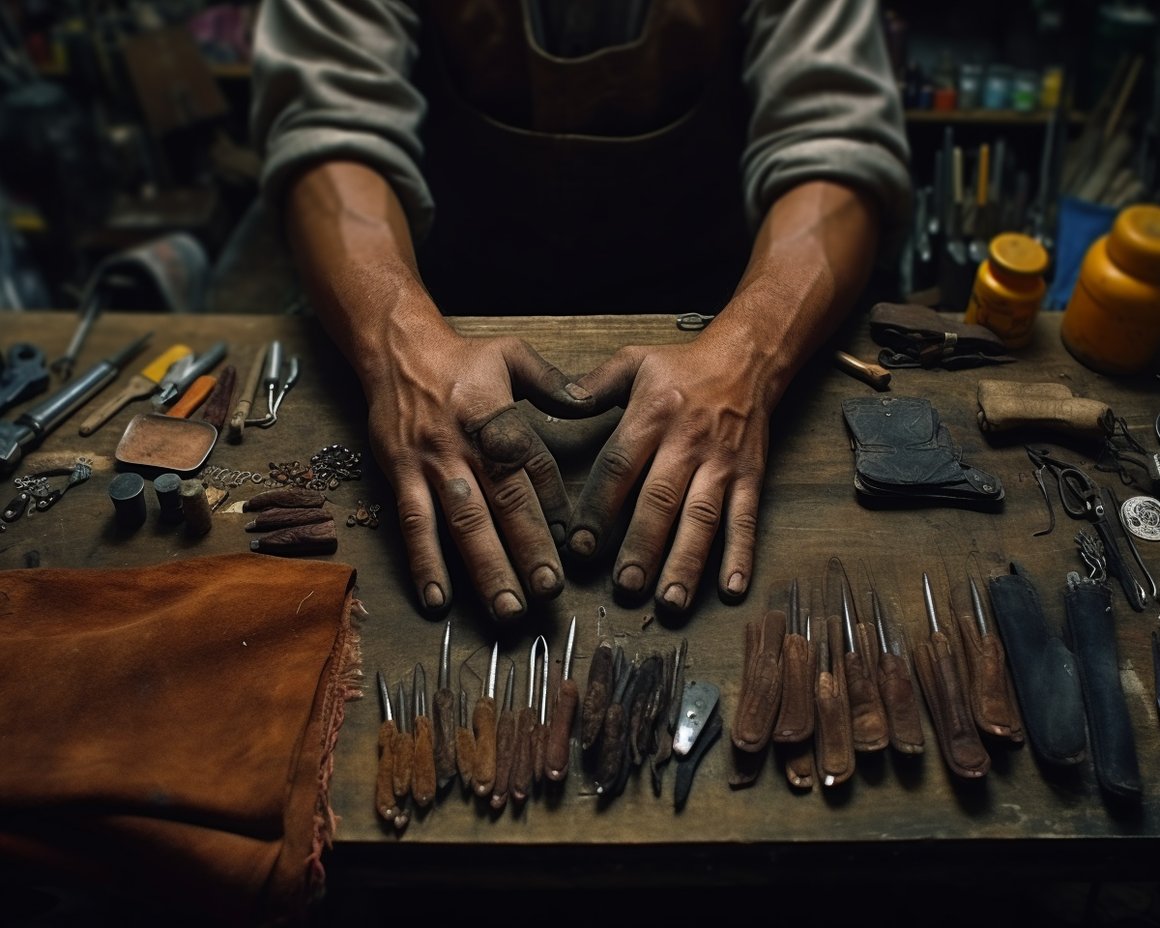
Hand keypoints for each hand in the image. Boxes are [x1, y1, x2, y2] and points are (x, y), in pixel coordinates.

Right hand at [366, 311, 591, 621]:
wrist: (395, 351)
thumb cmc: (461, 359)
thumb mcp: (512, 355)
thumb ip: (553, 383)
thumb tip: (590, 401)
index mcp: (500, 419)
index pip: (534, 469)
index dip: (554, 508)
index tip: (574, 546)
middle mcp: (468, 447)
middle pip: (503, 505)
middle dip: (528, 550)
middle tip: (549, 592)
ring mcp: (432, 466)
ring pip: (462, 524)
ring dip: (484, 569)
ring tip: (506, 609)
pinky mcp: (401, 478)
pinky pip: (414, 526)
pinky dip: (424, 564)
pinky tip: (437, 600)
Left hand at [565, 328, 773, 613]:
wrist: (747, 360)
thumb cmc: (682, 366)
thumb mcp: (633, 362)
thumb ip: (591, 386)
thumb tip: (556, 402)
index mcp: (652, 417)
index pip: (619, 468)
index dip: (599, 509)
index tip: (581, 546)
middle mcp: (687, 444)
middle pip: (661, 501)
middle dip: (642, 546)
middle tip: (625, 586)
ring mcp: (722, 465)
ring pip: (702, 519)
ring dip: (686, 562)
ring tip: (670, 601)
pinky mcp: (750, 478)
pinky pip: (746, 520)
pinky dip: (741, 556)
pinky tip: (731, 589)